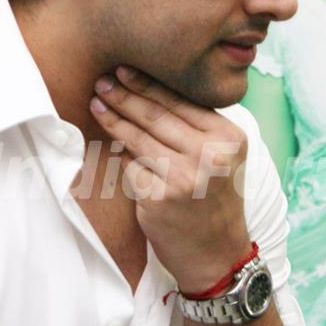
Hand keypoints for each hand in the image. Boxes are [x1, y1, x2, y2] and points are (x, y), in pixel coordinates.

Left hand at [89, 65, 250, 290]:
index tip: (124, 70)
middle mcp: (209, 156)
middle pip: (156, 117)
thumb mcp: (225, 158)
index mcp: (228, 139)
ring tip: (97, 104)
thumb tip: (151, 90)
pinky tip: (114, 148)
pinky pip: (130, 168)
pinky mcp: (158, 200)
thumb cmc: (216, 200)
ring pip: (137, 140)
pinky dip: (123, 159)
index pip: (180, 103)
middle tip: (102, 81)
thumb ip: (198, 127)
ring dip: (113, 120)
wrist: (217, 255)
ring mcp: (183, 179)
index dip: (148, 84)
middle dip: (125, 96)